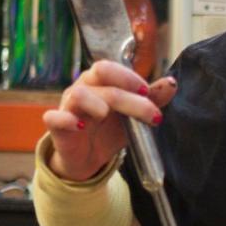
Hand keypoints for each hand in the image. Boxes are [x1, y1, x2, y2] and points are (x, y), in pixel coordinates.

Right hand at [41, 61, 177, 180]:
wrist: (90, 158)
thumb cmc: (110, 130)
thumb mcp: (135, 115)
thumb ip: (153, 98)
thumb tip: (172, 83)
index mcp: (100, 82)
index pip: (108, 67)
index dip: (129, 77)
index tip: (148, 93)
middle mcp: (82, 88)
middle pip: (99, 76)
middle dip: (127, 93)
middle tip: (148, 112)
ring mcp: (68, 106)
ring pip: (79, 94)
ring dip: (98, 104)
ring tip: (108, 116)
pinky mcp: (57, 127)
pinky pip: (54, 118)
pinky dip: (66, 120)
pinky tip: (81, 126)